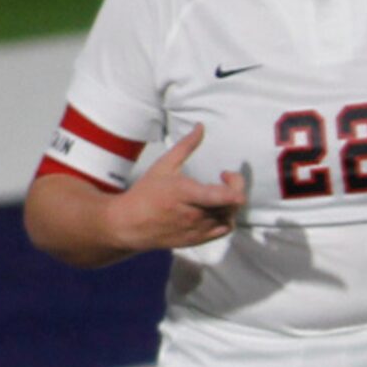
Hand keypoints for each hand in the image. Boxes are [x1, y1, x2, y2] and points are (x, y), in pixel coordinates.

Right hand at [110, 126, 245, 252]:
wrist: (130, 224)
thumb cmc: (146, 193)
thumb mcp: (164, 165)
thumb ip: (186, 146)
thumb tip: (201, 126)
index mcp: (185, 194)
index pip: (220, 197)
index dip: (235, 188)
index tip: (227, 174)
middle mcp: (194, 215)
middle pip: (231, 205)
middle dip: (235, 187)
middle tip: (225, 176)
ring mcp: (197, 230)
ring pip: (230, 217)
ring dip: (231, 203)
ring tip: (219, 192)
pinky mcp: (198, 240)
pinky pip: (224, 229)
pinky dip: (227, 217)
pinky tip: (216, 206)